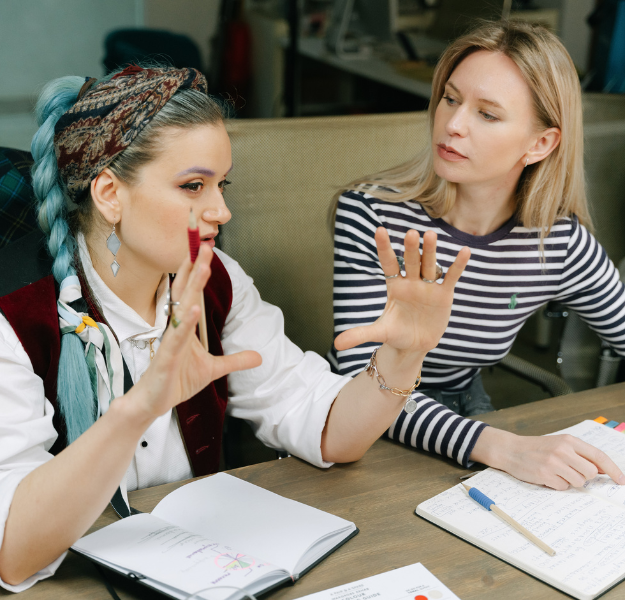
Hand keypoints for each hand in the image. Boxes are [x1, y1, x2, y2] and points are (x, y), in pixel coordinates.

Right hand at [128, 246, 261, 419]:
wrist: (154, 403)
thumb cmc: (177, 380)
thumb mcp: (214, 369)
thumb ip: (235, 360)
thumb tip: (259, 357)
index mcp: (185, 326)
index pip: (192, 293)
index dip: (198, 272)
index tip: (206, 251)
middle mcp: (176, 328)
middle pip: (186, 292)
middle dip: (195, 268)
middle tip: (204, 245)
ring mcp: (170, 341)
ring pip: (182, 308)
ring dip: (192, 287)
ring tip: (202, 267)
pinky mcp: (165, 357)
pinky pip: (176, 338)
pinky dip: (185, 323)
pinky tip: (192, 308)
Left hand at [334, 227, 469, 353]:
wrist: (415, 345)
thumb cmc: (395, 334)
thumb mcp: (379, 333)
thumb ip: (359, 334)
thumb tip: (336, 344)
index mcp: (394, 286)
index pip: (388, 264)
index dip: (384, 248)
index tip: (379, 230)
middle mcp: (411, 282)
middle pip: (411, 262)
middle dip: (411, 249)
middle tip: (411, 233)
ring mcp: (428, 286)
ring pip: (430, 265)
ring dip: (431, 251)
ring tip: (431, 235)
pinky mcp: (444, 295)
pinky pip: (451, 277)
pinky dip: (457, 265)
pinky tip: (464, 251)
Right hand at [473, 427, 624, 489]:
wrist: (510, 449)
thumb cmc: (536, 448)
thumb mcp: (558, 445)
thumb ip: (579, 454)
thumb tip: (602, 470)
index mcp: (568, 441)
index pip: (598, 456)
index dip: (613, 470)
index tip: (621, 481)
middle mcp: (562, 450)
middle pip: (590, 473)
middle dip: (584, 477)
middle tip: (570, 472)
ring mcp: (553, 462)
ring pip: (578, 482)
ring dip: (570, 481)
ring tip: (556, 473)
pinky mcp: (544, 474)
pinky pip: (563, 487)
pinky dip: (557, 485)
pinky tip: (546, 476)